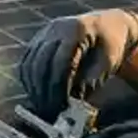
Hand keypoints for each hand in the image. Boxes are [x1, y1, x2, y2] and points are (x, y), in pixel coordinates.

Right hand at [17, 9, 137, 119]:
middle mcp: (56, 28)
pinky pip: (26, 62)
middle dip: (44, 90)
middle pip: (42, 63)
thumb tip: (74, 100)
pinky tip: (37, 96)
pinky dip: (29, 81)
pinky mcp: (38, 40)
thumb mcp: (109, 62)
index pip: (61, 61)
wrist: (107, 26)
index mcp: (77, 30)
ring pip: (30, 63)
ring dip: (34, 88)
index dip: (60, 85)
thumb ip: (92, 80)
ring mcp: (45, 33)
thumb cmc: (111, 46)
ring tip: (44, 107)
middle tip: (51, 111)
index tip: (63, 105)